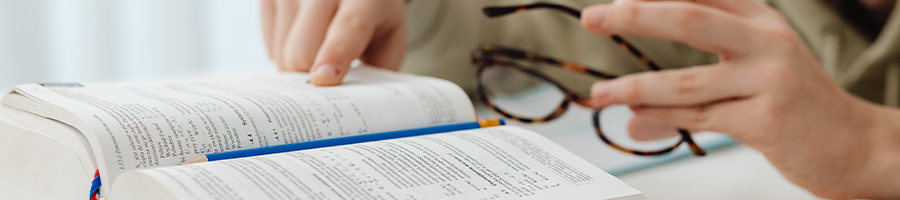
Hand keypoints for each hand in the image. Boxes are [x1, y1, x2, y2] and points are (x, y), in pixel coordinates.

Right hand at [261, 0, 406, 85]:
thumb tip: (355, 106)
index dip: (335, 55)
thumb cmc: (372, 15)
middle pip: (301, 52)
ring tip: (320, 53)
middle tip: (328, 83)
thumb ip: (379, 68)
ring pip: (282, 56)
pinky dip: (285, 55)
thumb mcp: (389, 37)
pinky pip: (270, 48)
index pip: (347, 26)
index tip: (323, 79)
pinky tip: (306, 41)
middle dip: (311, 79)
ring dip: (299, 70)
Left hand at [582, 0, 899, 197]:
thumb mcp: (750, 75)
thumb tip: (630, 114)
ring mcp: (769, 80)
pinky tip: (635, 117)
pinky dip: (662, 118)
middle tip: (592, 17)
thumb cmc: (793, 104)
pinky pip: (700, 117)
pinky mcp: (767, 120)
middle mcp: (767, 41)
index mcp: (761, 18)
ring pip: (687, 82)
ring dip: (635, 87)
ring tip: (599, 94)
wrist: (852, 144)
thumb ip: (691, 87)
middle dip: (635, 15)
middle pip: (689, 19)